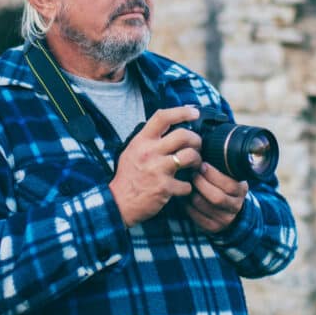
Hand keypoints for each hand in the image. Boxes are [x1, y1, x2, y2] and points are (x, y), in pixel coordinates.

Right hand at [109, 106, 202, 226]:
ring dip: (197, 160)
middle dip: (196, 139)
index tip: (194, 113)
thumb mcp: (133, 150)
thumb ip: (149, 139)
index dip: (182, 112)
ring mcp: (158, 169)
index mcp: (142, 140)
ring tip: (195, 164)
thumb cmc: (128, 175)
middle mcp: (150, 152)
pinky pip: (187, 184)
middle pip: (183, 135)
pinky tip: (183, 187)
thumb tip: (169, 128)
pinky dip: (188, 186)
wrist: (118, 202)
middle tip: (197, 146)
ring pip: (190, 156)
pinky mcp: (165, 187)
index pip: (163, 117)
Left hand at [185, 162, 248, 233]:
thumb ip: (221, 165)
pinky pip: (197, 217)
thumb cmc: (223, 184)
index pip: (229, 184)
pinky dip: (188, 207)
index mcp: (241, 190)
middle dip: (201, 184)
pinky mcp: (214, 227)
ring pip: (204, 206)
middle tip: (192, 173)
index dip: (213, 174)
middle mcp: (236, 206)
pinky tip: (185, 198)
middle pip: (217, 197)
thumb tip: (203, 149)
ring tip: (186, 184)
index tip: (201, 164)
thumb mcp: (228, 174)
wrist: (229, 208)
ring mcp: (225, 219)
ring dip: (192, 194)